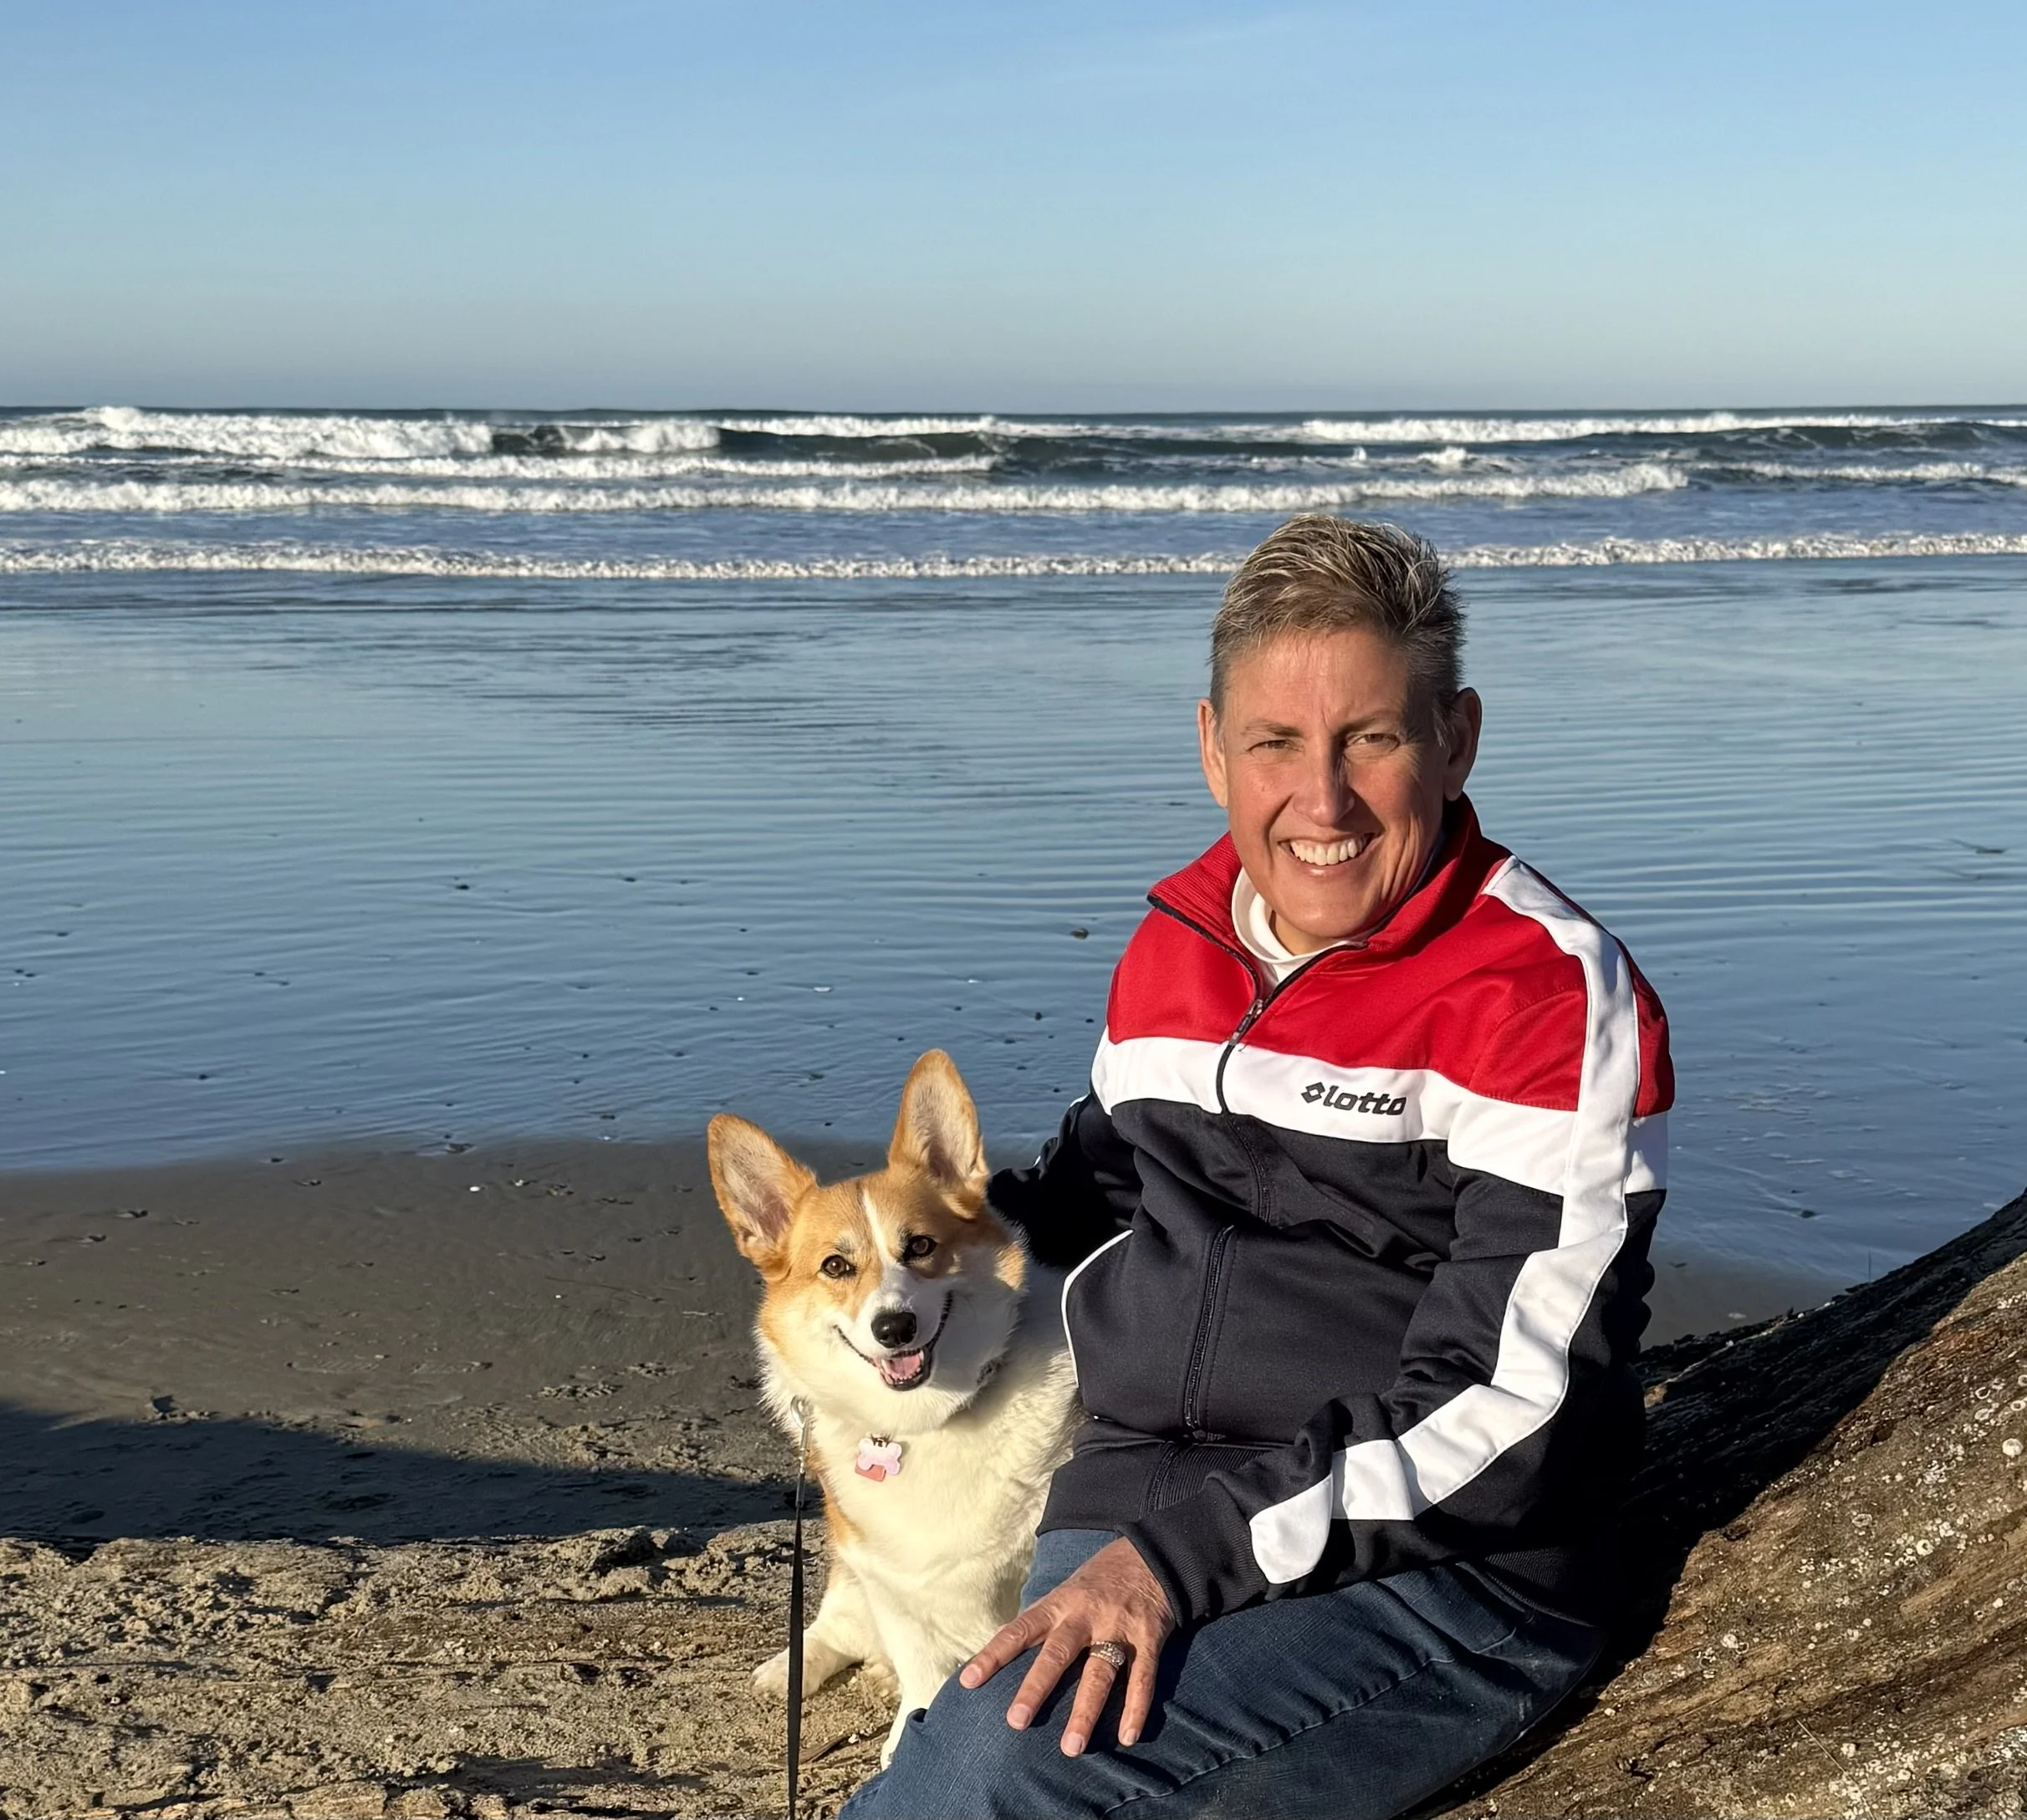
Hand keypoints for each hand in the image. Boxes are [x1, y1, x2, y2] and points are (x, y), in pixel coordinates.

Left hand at [958, 1537, 1174, 1755]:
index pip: (1019, 1630)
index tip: (969, 1682)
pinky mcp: (1149, 1638)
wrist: (1151, 1554)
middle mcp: (1085, 1615)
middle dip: (1037, 1687)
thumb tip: (1001, 1651)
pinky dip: (1136, 1708)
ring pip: (1100, 1672)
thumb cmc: (1097, 1582)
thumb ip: (1040, 1621)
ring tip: (1071, 1748)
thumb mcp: (1064, 1591)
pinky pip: (1143, 1677)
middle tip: (1016, 1721)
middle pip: (1058, 1653)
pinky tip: (1127, 1737)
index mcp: (1059, 1604)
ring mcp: (1118, 1627)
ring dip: (1086, 1711)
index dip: (994, 1655)